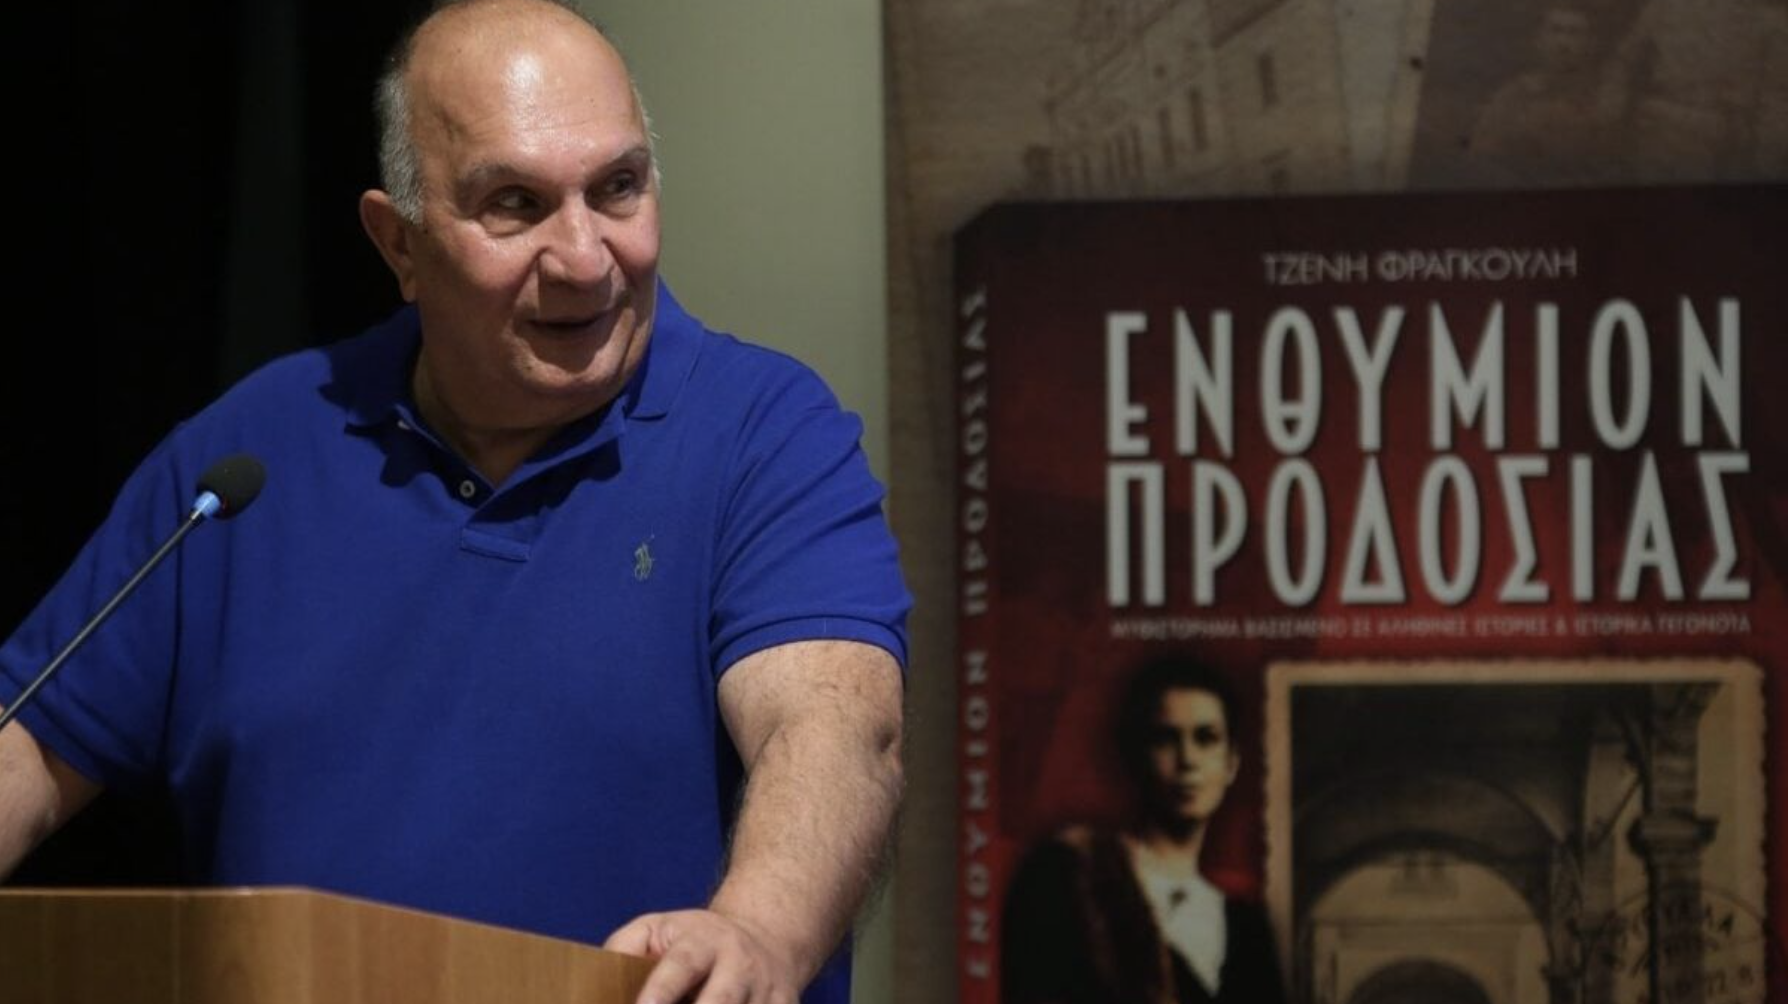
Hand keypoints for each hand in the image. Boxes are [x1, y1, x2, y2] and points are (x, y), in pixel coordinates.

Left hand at [605, 908, 802, 1003]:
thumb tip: (595, 984)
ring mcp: (768, 991)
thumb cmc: (695, 942)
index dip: (662, 991)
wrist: (766, 938)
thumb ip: (624, 948)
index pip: (682, 966)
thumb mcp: (658, 929)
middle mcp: (740, 965)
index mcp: (704, 941)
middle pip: (722, 1002)